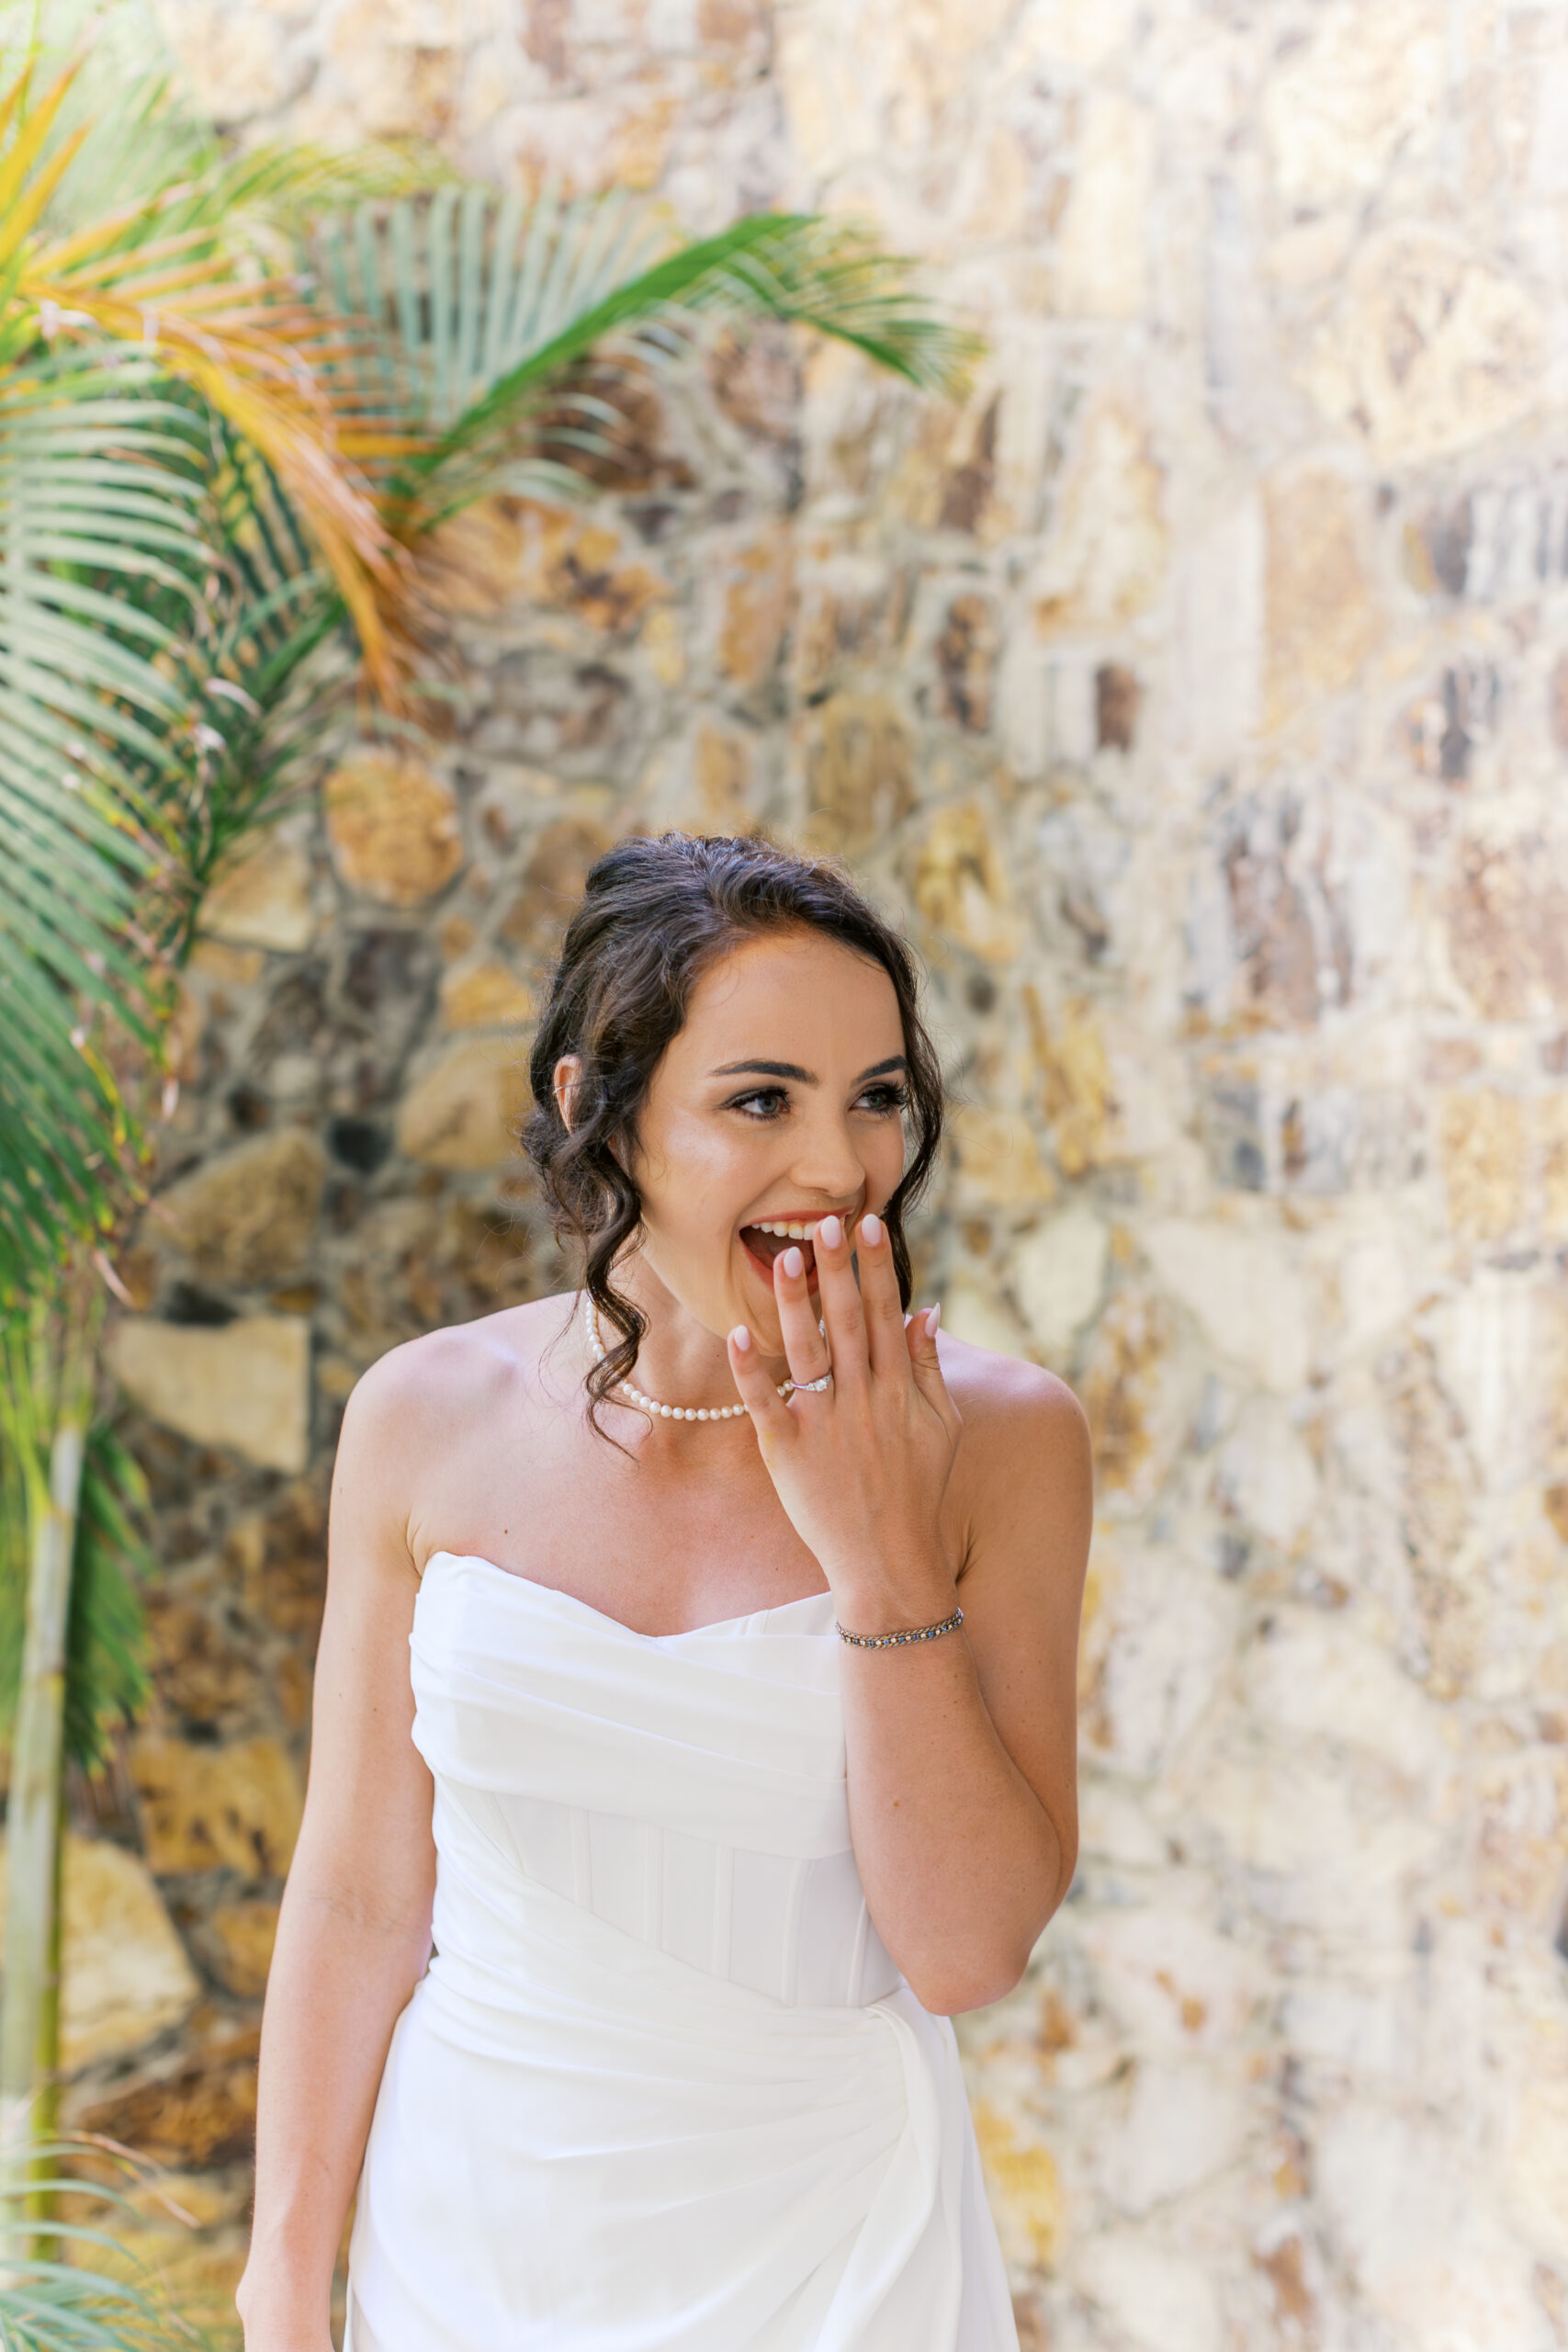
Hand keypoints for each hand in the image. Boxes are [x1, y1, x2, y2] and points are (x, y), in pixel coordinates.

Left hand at [726, 1212, 961, 1609]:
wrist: (888, 1561)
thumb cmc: (917, 1491)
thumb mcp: (941, 1426)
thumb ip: (929, 1367)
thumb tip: (925, 1308)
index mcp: (898, 1390)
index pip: (888, 1314)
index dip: (878, 1268)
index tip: (869, 1223)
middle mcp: (863, 1400)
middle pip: (848, 1323)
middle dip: (837, 1270)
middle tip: (825, 1221)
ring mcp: (824, 1425)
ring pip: (807, 1353)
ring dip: (795, 1304)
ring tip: (782, 1257)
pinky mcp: (787, 1452)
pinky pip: (765, 1404)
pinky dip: (751, 1370)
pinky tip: (738, 1333)